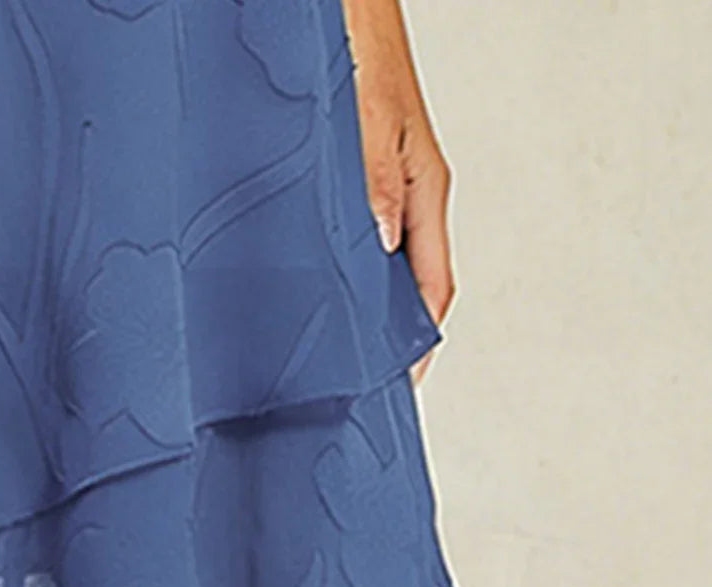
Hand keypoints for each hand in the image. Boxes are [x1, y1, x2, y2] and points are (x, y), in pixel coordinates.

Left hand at [341, 0, 455, 385]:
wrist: (343, 1)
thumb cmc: (360, 43)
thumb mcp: (368, 118)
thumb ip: (376, 182)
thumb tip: (383, 244)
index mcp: (424, 190)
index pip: (432, 286)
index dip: (422, 340)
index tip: (407, 380)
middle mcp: (409, 195)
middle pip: (410, 281)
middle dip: (394, 332)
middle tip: (367, 375)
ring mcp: (387, 186)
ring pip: (383, 261)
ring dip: (367, 302)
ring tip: (342, 343)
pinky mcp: (361, 175)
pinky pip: (360, 235)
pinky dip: (347, 267)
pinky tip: (321, 281)